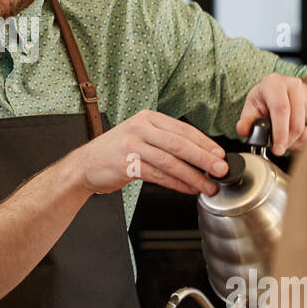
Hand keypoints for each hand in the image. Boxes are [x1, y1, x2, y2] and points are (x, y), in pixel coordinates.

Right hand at [66, 109, 229, 197]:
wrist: (84, 165)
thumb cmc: (116, 152)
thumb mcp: (140, 137)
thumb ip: (165, 142)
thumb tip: (200, 156)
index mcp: (148, 118)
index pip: (182, 129)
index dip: (204, 143)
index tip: (221, 155)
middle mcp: (140, 128)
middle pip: (179, 144)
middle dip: (204, 158)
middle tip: (222, 169)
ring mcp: (132, 146)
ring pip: (170, 162)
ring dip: (193, 175)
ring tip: (208, 185)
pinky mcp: (126, 165)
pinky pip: (158, 176)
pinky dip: (177, 184)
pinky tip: (189, 189)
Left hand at [236, 74, 306, 155]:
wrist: (282, 93)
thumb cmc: (265, 101)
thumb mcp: (251, 109)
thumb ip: (246, 121)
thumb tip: (243, 130)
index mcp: (275, 83)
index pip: (281, 109)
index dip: (280, 133)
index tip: (277, 149)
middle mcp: (296, 85)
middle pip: (297, 123)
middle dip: (287, 141)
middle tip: (279, 148)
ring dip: (297, 141)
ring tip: (286, 139)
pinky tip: (296, 136)